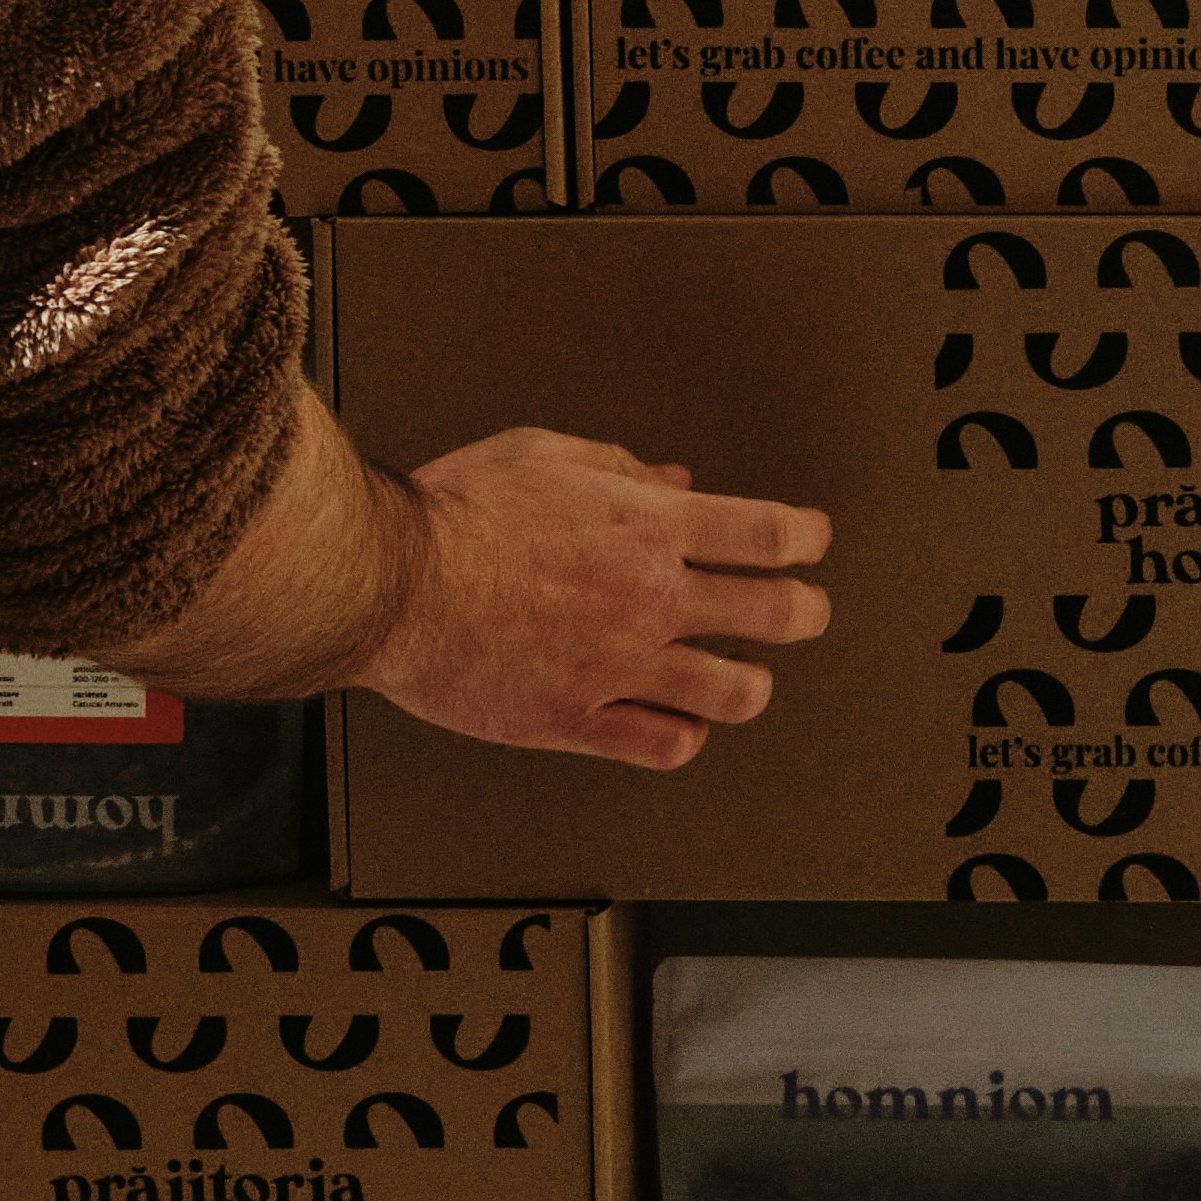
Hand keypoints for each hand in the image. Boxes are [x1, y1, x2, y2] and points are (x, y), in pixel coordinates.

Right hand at [356, 430, 833, 772]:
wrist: (389, 583)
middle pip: (778, 614)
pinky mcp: (576, 721)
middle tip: (804, 611)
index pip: (769, 535)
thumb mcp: (543, 455)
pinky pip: (664, 745)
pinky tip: (676, 722)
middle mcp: (647, 598)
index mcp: (645, 526)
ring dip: (751, 684)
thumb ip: (619, 470)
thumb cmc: (454, 512)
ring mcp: (618, 665)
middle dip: (806, 612)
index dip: (808, 539)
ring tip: (742, 678)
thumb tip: (675, 484)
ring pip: (735, 693)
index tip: (811, 541)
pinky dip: (683, 735)